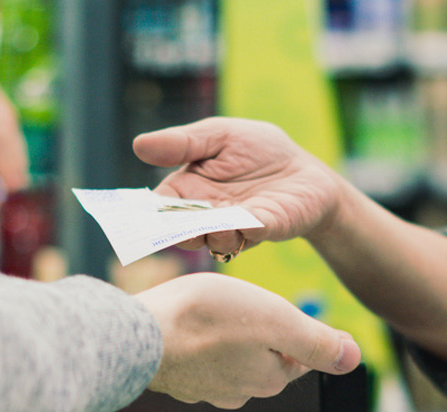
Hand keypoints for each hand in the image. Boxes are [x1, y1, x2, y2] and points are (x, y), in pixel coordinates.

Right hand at [132, 117, 348, 257]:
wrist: (307, 172)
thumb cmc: (260, 152)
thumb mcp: (219, 135)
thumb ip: (183, 143)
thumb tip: (138, 144)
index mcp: (189, 192)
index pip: (161, 209)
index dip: (151, 214)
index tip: (147, 213)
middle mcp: (208, 218)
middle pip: (182, 232)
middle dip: (179, 231)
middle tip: (179, 222)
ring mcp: (236, 228)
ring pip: (214, 241)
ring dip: (213, 234)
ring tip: (219, 221)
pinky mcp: (266, 229)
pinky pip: (250, 233)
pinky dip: (244, 229)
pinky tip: (243, 221)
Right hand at [134, 272, 360, 408]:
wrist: (135, 335)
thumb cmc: (204, 320)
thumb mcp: (276, 320)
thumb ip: (316, 342)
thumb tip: (354, 358)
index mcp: (269, 380)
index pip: (296, 354)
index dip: (287, 323)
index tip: (266, 304)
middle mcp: (238, 393)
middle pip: (263, 356)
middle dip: (257, 330)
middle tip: (237, 302)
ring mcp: (203, 390)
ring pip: (229, 357)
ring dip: (224, 335)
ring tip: (209, 310)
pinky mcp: (174, 381)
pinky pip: (196, 359)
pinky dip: (196, 342)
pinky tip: (184, 324)